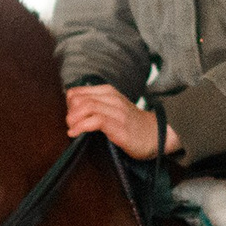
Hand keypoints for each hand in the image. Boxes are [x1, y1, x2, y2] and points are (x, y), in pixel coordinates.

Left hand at [64, 85, 181, 159]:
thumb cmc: (132, 125)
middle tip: (72, 126)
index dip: (68, 106)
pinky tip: (76, 134)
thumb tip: (72, 112)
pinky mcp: (118, 125)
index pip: (76, 92)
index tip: (72, 118)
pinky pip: (94, 120)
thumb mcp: (113, 109)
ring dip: (73, 120)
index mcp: (107, 91)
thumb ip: (96, 106)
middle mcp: (111, 97)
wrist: (157, 134)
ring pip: (84, 106)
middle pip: (77, 99)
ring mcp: (115, 110)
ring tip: (73, 130)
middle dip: (69, 113)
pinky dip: (80, 127)